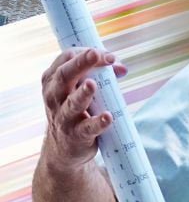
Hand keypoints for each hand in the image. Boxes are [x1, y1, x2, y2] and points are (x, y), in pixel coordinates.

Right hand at [41, 48, 127, 166]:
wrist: (64, 148)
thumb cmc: (76, 110)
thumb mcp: (81, 90)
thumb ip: (101, 75)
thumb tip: (121, 67)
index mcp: (54, 81)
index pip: (66, 59)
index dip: (84, 53)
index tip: (107, 55)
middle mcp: (54, 97)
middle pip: (64, 76)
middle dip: (80, 64)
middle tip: (94, 55)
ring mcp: (64, 117)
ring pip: (72, 103)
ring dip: (83, 93)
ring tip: (92, 84)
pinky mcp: (77, 135)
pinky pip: (87, 128)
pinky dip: (98, 122)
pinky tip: (108, 117)